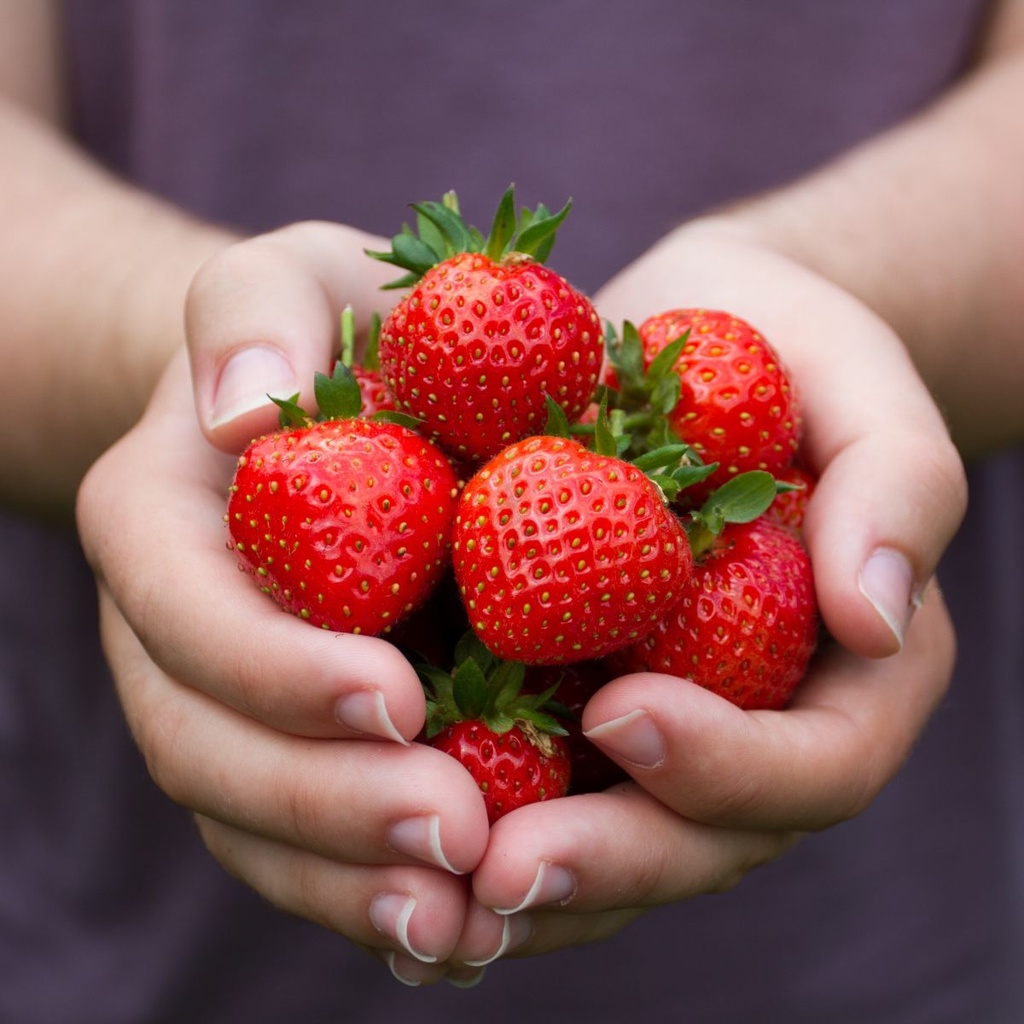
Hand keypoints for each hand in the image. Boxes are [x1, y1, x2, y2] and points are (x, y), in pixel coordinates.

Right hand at [76, 223, 495, 985]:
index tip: (394, 702)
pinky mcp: (307, 744)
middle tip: (455, 839)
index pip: (185, 615)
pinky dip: (385, 890)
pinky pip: (325, 840)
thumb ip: (250, 311)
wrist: (340, 397)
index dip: (273, 671)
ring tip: (468, 921)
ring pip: (262, 826)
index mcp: (161, 528)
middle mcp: (181, 638)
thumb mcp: (292, 278)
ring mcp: (239, 704)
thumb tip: (234, 409)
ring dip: (356, 885)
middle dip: (326, 809)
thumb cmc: (324, 330)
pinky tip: (473, 924)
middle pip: (213, 749)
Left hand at [438, 221, 963, 963]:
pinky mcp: (565, 697)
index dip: (728, 769)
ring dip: (517, 881)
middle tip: (499, 872)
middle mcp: (749, 729)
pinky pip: (521, 779)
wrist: (682, 344)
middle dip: (604, 863)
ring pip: (600, 840)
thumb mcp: (860, 387)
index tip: (623, 713)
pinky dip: (460, 813)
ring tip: (423, 890)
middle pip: (696, 840)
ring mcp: (653, 725)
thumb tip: (876, 616)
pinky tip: (379, 817)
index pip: (816, 767)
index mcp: (848, 679)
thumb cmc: (788, 353)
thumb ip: (898, 486)